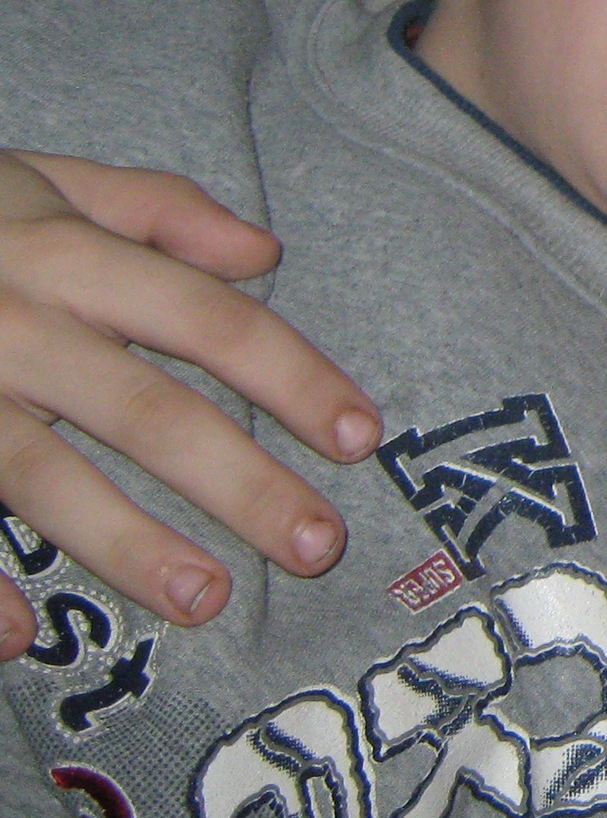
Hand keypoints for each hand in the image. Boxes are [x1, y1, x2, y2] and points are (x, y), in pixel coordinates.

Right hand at [0, 152, 380, 651]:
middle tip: (321, 546)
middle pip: (147, 411)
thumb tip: (264, 251)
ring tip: (207, 600)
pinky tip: (14, 638)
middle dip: (241, 482)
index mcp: (66, 255)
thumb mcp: (42, 179)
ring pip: (43, 476)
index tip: (361, 438)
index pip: (207, 320)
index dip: (292, 377)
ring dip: (127, 544)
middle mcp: (15, 324)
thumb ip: (156, 208)